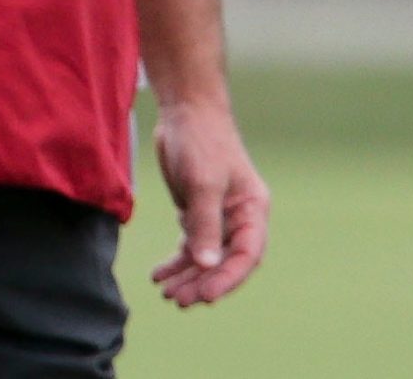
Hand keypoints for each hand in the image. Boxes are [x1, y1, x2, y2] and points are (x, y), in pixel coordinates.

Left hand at [151, 100, 268, 305]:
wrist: (185, 111)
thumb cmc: (201, 141)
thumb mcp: (203, 183)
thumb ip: (205, 224)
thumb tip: (206, 264)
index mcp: (253, 211)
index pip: (246, 256)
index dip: (227, 279)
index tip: (206, 296)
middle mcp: (239, 218)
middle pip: (224, 261)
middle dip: (203, 283)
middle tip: (179, 300)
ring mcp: (218, 216)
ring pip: (205, 257)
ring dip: (188, 277)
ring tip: (167, 294)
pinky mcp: (196, 211)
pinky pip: (190, 245)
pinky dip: (176, 261)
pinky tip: (159, 275)